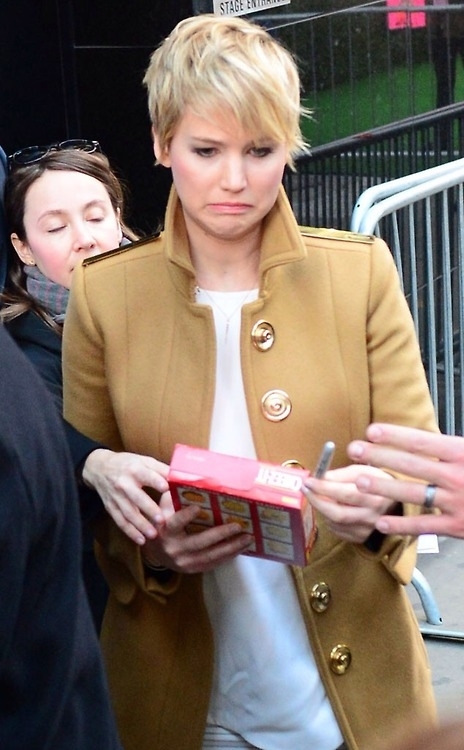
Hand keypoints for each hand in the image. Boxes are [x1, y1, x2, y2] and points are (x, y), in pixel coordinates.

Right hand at [82, 448, 168, 544]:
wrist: (99, 468)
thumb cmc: (127, 464)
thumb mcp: (143, 460)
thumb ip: (160, 469)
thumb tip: (179, 476)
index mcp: (134, 469)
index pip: (146, 475)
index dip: (155, 481)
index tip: (166, 488)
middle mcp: (124, 483)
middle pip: (137, 498)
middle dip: (149, 509)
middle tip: (161, 520)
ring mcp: (116, 497)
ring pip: (128, 513)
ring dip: (140, 525)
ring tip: (153, 535)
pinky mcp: (111, 507)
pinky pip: (120, 521)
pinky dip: (130, 532)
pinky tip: (141, 540)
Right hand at [142, 491, 253, 573]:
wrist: (156, 552)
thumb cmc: (164, 522)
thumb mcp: (164, 507)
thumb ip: (175, 495)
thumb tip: (193, 478)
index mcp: (166, 531)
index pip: (175, 523)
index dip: (186, 516)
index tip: (198, 507)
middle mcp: (174, 548)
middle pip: (200, 542)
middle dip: (221, 534)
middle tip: (238, 525)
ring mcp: (184, 562)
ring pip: (211, 556)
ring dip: (231, 547)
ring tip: (248, 537)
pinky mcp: (193, 569)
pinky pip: (213, 564)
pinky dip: (228, 556)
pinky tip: (241, 548)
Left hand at [302, 464, 394, 542]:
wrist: (395, 504)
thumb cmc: (375, 483)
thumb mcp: (364, 471)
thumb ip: (342, 474)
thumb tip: (321, 477)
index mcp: (377, 497)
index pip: (347, 494)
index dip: (325, 488)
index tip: (309, 480)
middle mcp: (373, 517)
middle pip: (339, 513)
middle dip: (317, 500)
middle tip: (306, 489)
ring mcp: (366, 530)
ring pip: (335, 523)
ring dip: (322, 508)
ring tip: (320, 495)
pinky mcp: (360, 538)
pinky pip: (337, 530)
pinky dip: (329, 518)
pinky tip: (331, 508)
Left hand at [348, 423, 463, 538]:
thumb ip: (452, 447)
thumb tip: (427, 437)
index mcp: (463, 454)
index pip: (423, 441)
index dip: (395, 435)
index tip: (372, 430)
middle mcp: (458, 477)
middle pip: (411, 464)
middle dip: (380, 456)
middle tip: (354, 449)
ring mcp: (457, 503)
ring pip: (413, 494)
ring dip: (384, 487)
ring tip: (359, 481)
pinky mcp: (458, 527)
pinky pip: (425, 526)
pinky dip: (402, 526)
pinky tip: (381, 522)